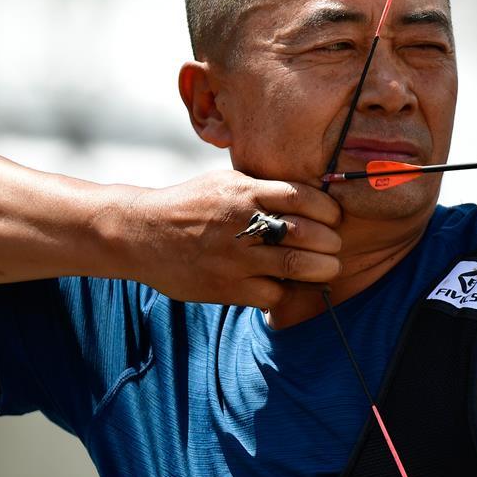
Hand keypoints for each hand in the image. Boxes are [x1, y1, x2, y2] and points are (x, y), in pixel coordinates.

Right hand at [121, 170, 341, 308]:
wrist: (141, 234)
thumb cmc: (190, 204)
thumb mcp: (225, 182)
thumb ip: (262, 187)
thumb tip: (307, 192)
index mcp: (245, 193)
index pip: (302, 197)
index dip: (327, 209)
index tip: (334, 217)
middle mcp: (243, 224)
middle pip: (306, 234)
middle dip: (331, 241)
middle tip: (335, 246)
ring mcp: (236, 259)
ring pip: (296, 266)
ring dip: (322, 269)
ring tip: (328, 267)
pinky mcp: (227, 288)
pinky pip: (273, 294)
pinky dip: (288, 291)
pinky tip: (291, 285)